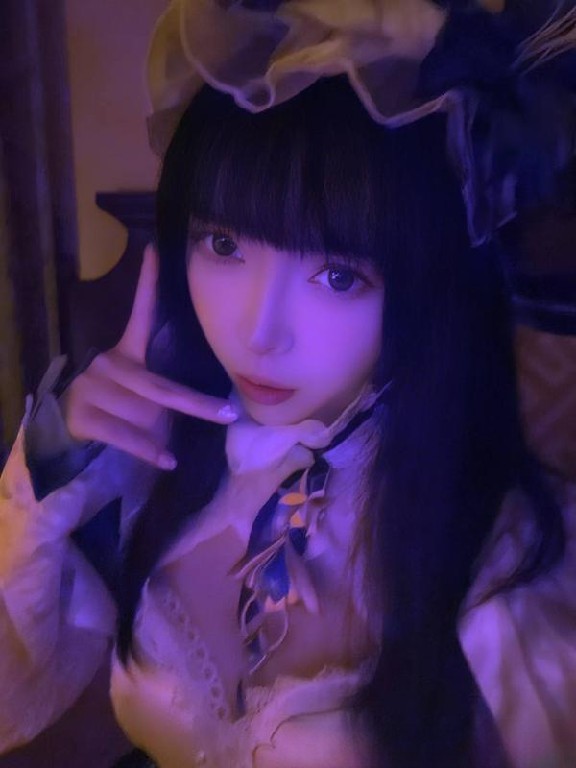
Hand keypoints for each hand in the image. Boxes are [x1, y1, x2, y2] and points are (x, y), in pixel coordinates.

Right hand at [61, 244, 237, 468]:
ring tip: (172, 450)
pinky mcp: (83, 412)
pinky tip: (167, 459)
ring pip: (144, 414)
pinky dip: (148, 449)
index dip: (148, 283)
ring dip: (160, 434)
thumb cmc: (122, 405)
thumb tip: (222, 401)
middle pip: (160, 386)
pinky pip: (124, 435)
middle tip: (229, 413)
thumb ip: (170, 389)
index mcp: (127, 351)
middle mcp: (110, 364)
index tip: (156, 250)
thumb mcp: (146, 392)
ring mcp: (94, 387)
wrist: (72, 425)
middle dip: (196, 404)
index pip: (140, 312)